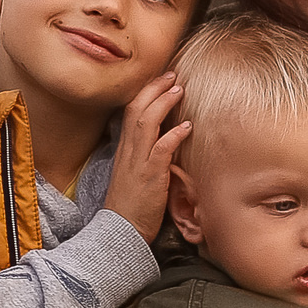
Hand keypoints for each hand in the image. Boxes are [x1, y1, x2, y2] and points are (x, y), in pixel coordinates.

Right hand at [106, 72, 191, 242]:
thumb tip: (166, 144)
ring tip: (179, 90)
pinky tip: (187, 126)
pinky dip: (173, 136)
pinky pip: (159, 151)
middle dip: (154, 89)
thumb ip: (148, 157)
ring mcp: (137, 163)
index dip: (146, 92)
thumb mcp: (136, 175)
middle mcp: (129, 152)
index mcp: (125, 150)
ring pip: (145, 123)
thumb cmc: (131, 206)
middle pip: (137, 109)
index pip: (131, 111)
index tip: (162, 80)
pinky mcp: (149, 177)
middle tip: (173, 75)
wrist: (120, 232)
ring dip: (163, 104)